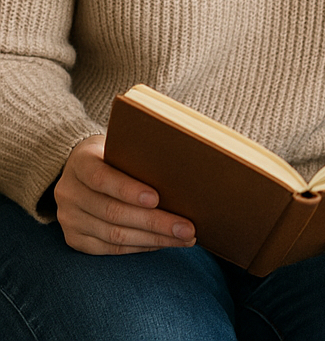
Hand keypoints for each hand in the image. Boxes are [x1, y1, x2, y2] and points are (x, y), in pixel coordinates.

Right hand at [53, 134, 195, 254]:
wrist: (82, 169)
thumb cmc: (115, 153)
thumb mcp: (122, 144)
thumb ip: (140, 156)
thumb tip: (179, 171)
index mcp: (80, 162)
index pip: (101, 178)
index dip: (128, 190)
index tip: (157, 198)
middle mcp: (69, 192)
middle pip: (113, 212)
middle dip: (154, 222)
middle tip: (187, 228)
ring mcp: (69, 219)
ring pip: (114, 235)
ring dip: (153, 239)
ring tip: (184, 238)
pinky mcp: (75, 239)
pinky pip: (110, 248)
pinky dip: (141, 246)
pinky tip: (164, 242)